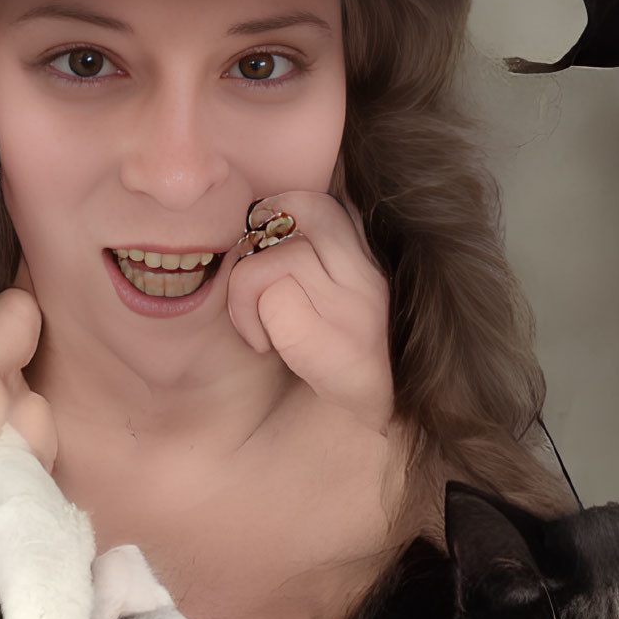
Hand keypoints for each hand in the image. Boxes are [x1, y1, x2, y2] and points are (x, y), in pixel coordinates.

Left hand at [226, 190, 393, 434]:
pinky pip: (275, 300)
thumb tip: (253, 216)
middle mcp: (368, 271)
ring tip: (258, 330)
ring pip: (277, 256)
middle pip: (299, 206)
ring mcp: (360, 303)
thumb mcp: (325, 291)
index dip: (273, 215)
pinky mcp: (343, 341)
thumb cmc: (330, 353)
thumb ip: (308, 248)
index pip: (315, 197)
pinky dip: (255, 324)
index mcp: (363, 253)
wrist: (374, 421)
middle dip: (255, 239)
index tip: (261, 253)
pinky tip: (268, 348)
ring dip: (244, 294)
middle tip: (250, 287)